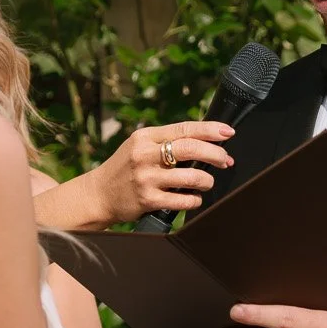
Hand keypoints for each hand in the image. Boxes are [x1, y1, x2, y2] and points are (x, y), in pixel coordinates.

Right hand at [35, 122, 235, 230]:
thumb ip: (165, 141)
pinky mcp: (148, 200)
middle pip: (191, 148)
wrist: (98, 195)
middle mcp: (145, 154)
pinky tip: (194, 198)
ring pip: (191, 176)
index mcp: (146, 137)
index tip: (228, 133)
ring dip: (206, 180)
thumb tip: (204, 139)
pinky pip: (183, 200)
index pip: (185, 128)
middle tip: (226, 160)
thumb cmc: (125, 169)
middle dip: (215, 154)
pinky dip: (194, 199)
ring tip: (207, 182)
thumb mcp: (139, 146)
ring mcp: (146, 178)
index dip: (210, 130)